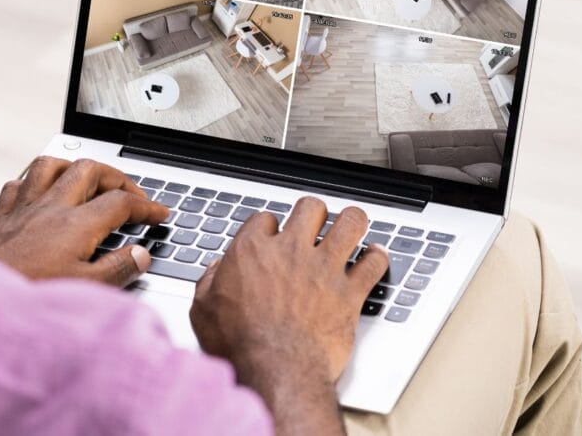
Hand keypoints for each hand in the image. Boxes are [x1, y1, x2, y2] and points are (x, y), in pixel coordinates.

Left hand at [0, 156, 167, 286]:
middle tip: (130, 195)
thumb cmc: (28, 295)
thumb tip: (140, 254)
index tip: (160, 215)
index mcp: (76, 225)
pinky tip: (38, 193)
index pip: (121, 203)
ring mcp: (23, 208)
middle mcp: (50, 207)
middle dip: (116, 177)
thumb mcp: (85, 290)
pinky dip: (33, 183)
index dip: (147, 206)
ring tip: (88, 181)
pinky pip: (18, 184)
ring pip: (51, 166)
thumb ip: (117, 269)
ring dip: (74, 168)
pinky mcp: (1, 216)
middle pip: (90, 170)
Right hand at [190, 199, 388, 432]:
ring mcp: (324, 269)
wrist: (275, 372)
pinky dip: (377, 258)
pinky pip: (374, 263)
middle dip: (314, 213)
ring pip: (350, 223)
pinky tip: (375, 257)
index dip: (269, 226)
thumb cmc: (239, 346)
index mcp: (252, 251)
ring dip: (352, 223)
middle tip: (315, 224)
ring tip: (351, 226)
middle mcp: (290, 251)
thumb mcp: (204, 311)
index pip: (265, 218)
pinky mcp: (349, 292)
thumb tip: (215, 272)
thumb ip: (208, 283)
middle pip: (311, 208)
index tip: (272, 236)